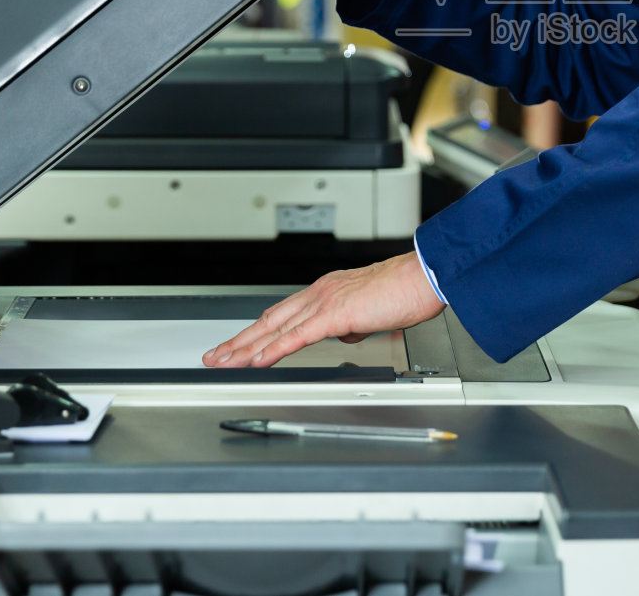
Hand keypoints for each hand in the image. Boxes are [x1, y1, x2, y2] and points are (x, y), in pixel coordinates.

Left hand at [202, 253, 445, 367]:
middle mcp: (320, 293)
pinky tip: (257, 361)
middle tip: (214, 356)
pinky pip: (297, 336)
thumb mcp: (371, 312)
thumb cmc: (406, 291)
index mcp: (327, 291)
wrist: (424, 276)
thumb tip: (343, 334)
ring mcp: (325, 302)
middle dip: (239, 340)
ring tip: (224, 362)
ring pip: (275, 328)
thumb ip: (352, 323)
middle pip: (269, 320)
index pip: (282, 315)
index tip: (239, 345)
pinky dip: (274, 350)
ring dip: (246, 347)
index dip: (257, 332)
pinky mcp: (335, 313)